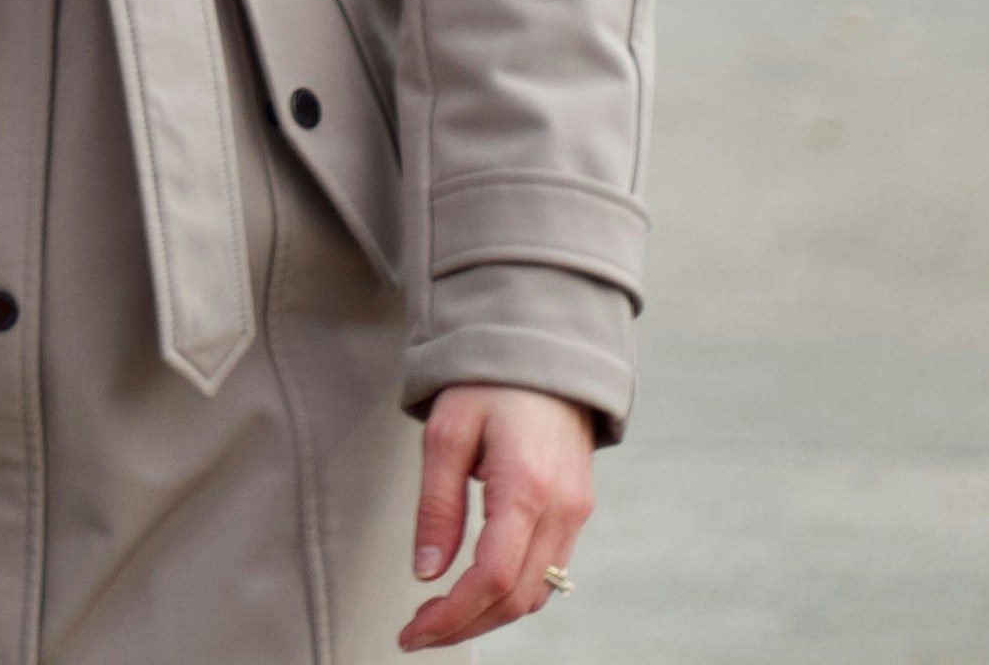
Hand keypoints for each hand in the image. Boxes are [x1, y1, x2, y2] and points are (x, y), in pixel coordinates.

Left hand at [398, 385, 596, 645]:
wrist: (545, 354)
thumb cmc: (488, 386)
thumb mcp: (446, 434)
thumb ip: (437, 506)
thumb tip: (427, 573)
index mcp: (526, 488)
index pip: (494, 577)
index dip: (453, 615)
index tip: (412, 632)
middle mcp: (561, 510)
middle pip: (517, 598)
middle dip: (465, 625)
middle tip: (416, 634)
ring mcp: (575, 514)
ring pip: (537, 593)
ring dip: (488, 616)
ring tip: (439, 620)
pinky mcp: (576, 512)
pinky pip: (548, 572)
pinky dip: (510, 594)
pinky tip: (475, 593)